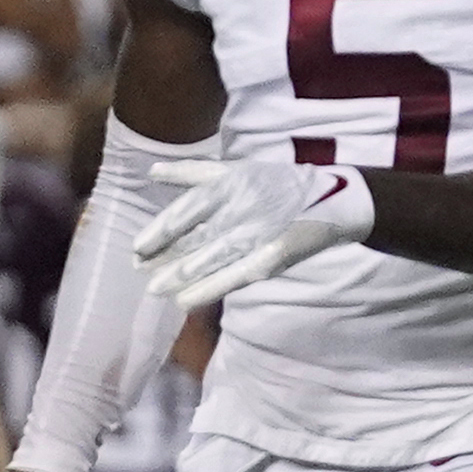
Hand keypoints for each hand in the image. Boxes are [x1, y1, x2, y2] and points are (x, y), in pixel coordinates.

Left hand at [130, 159, 374, 308]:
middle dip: (164, 257)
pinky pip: (235, 275)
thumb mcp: (237, 169)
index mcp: (230, 183)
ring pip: (210, 258)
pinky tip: (185, 301)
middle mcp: (242, 207)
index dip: (159, 231)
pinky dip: (208, 289)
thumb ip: (194, 172)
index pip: (184, 211)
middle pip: (193, 237)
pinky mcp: (273, 256)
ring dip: (179, 276)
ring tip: (155, 289)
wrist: (334, 199)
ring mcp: (259, 232)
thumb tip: (151, 170)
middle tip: (140, 270)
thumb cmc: (278, 184)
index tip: (138, 247)